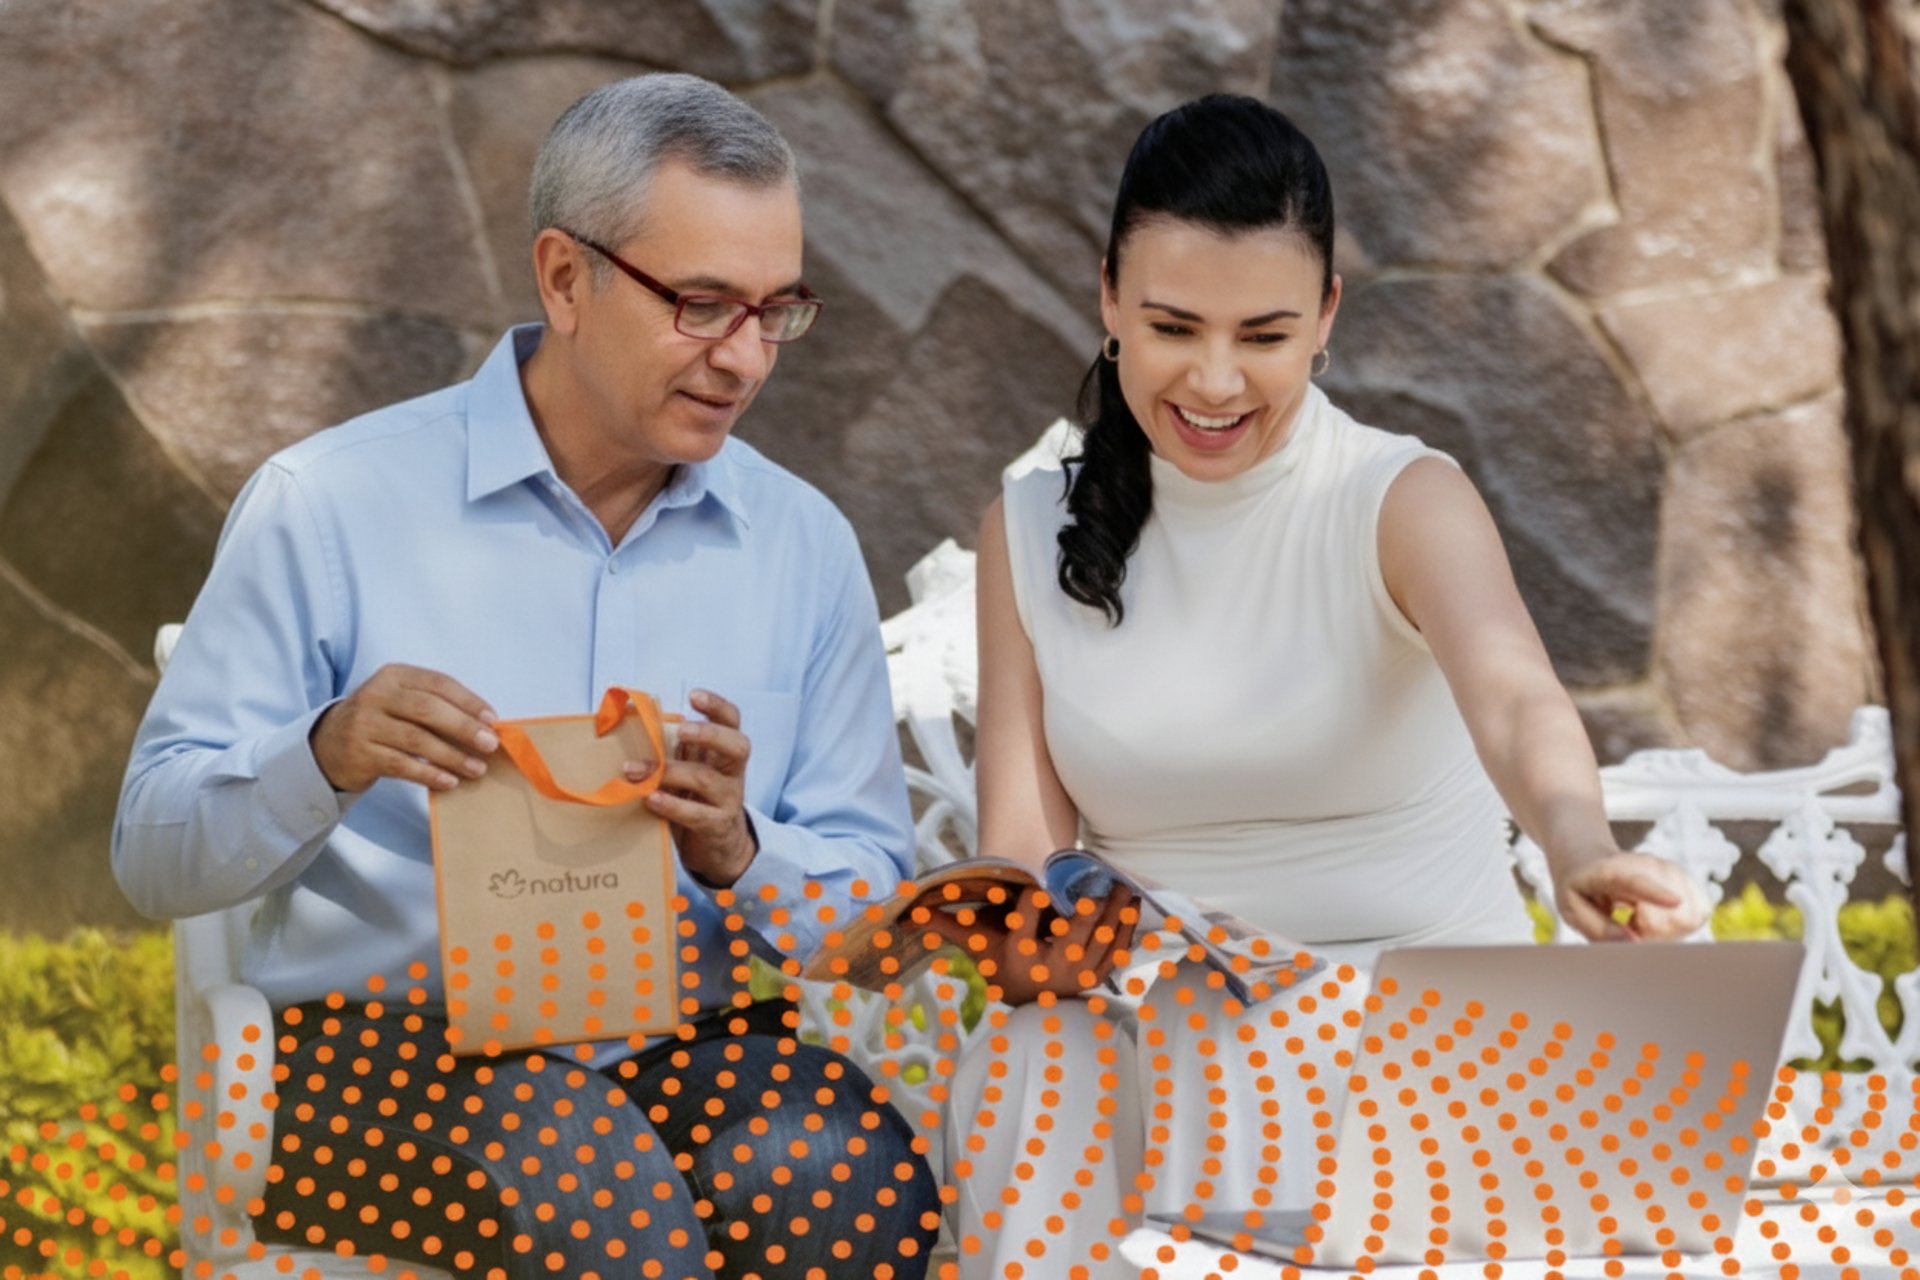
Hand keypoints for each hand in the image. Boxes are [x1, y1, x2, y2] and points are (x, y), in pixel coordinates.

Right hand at [309, 664, 497, 792]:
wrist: (329, 745)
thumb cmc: (382, 721)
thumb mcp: (402, 702)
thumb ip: (438, 707)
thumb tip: (486, 726)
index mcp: (394, 675)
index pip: (438, 683)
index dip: (468, 701)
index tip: (492, 719)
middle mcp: (376, 695)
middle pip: (427, 710)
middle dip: (464, 727)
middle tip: (490, 744)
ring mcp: (364, 724)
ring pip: (416, 740)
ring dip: (452, 756)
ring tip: (477, 768)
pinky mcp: (359, 754)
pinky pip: (401, 765)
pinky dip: (429, 774)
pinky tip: (449, 781)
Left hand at [631, 688, 755, 887]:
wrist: (720, 848)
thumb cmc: (697, 800)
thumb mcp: (691, 770)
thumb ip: (674, 750)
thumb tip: (632, 721)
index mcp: (725, 752)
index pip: (732, 721)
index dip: (717, 706)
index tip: (693, 696)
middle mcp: (733, 773)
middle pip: (737, 745)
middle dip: (709, 734)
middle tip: (682, 730)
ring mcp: (729, 800)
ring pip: (706, 779)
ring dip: (669, 772)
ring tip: (635, 770)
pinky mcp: (718, 826)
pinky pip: (697, 814)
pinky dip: (671, 805)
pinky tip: (651, 799)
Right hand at [927, 884, 1138, 1005]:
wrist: (1031, 1000)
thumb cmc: (1001, 962)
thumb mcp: (977, 945)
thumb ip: (948, 925)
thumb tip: (908, 913)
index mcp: (1019, 960)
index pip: (1023, 932)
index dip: (1029, 910)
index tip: (1036, 887)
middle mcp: (1050, 971)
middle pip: (1072, 940)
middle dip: (1088, 914)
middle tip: (1098, 887)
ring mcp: (1078, 976)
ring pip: (1100, 944)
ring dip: (1114, 918)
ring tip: (1123, 890)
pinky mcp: (1097, 976)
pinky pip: (1116, 954)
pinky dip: (1126, 933)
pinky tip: (1133, 910)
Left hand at [1558, 851, 1708, 940]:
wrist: (1590, 859)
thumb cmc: (1581, 888)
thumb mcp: (1571, 909)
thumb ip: (1598, 928)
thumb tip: (1634, 943)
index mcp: (1611, 871)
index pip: (1635, 881)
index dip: (1656, 892)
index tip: (1674, 901)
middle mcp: (1646, 865)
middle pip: (1670, 912)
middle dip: (1654, 934)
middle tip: (1629, 926)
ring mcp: (1670, 870)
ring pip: (1688, 915)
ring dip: (1667, 930)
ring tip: (1640, 919)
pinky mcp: (1686, 880)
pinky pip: (1699, 914)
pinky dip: (1681, 925)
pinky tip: (1659, 917)